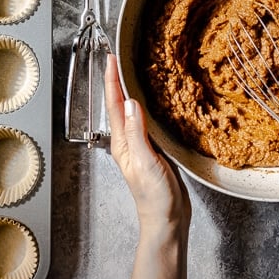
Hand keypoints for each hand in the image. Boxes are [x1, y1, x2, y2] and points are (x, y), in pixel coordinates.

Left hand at [105, 54, 190, 278]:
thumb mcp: (146, 162)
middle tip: (119, 58)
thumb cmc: (154, 196)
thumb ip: (138, 132)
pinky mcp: (153, 149)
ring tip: (133, 72)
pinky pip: (145, 121)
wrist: (167, 219)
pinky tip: (153, 100)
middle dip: (118, 81)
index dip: (112, 80)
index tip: (111, 59)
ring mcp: (140, 145)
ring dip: (130, 91)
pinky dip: (146, 105)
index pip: (114, 105)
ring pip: (132, 112)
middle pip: (119, 105)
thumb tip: (130, 101)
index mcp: (122, 143)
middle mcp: (127, 141)